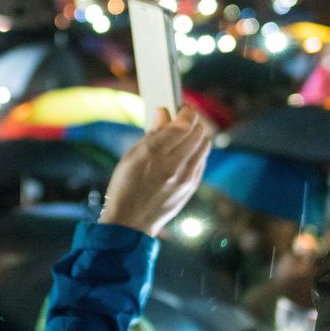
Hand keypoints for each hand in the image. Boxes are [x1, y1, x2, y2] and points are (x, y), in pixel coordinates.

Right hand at [97, 106, 210, 237]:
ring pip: (204, 146)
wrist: (130, 222)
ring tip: (183, 136)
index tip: (180, 108)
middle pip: (198, 132)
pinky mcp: (190, 188)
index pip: (184, 123)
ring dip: (197, 136)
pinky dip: (197, 152)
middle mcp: (175, 166)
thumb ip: (152, 134)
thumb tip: (164, 114)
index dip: (185, 112)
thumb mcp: (131, 156)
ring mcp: (186, 179)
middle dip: (192, 122)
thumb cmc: (125, 187)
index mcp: (155, 154)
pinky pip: (202, 161)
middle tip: (181, 119)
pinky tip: (184, 153)